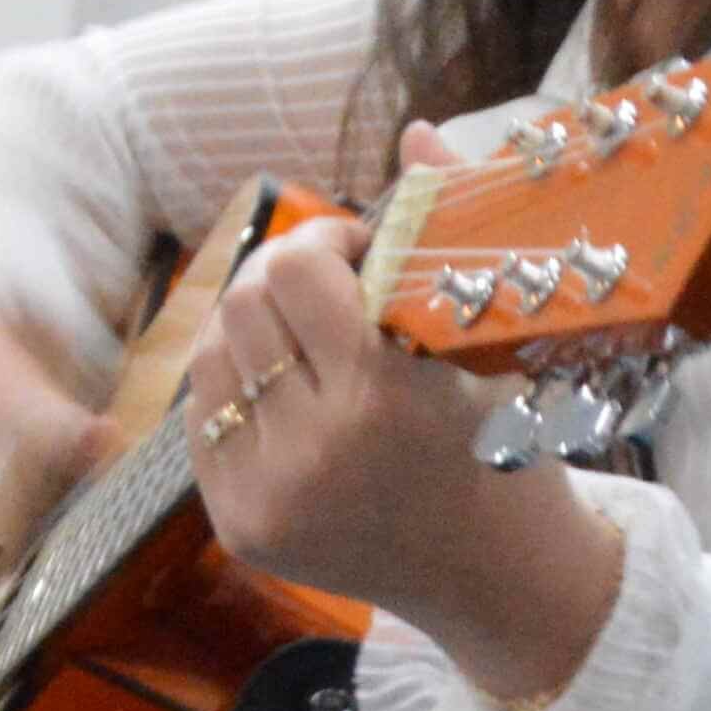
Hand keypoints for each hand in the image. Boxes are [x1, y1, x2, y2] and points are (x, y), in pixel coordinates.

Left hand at [175, 216, 624, 707]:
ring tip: (310, 344)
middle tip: (330, 289)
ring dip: (253, 333)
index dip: (324, 243)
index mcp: (381, 397)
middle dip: (283, 280)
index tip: (359, 254)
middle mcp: (313, 452)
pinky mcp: (238, 527)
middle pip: (241, 306)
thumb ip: (447, 228)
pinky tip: (292, 398)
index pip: (296, 272)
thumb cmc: (509, 442)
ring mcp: (267, 497)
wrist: (502, 579)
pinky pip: (201, 421)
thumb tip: (413, 131)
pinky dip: (238, 393)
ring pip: (210, 358)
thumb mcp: (492, 339)